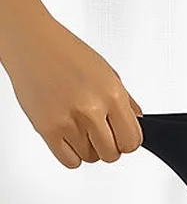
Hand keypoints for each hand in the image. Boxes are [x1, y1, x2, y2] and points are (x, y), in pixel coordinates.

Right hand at [4, 15, 142, 168]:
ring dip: (89, 148)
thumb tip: (138, 124)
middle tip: (101, 132)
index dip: (128, 141)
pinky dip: (73, 155)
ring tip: (81, 128)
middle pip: (112, 154)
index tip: (122, 136)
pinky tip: (70, 138)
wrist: (31, 42)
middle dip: (110, 146)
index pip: (132, 141)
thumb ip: (126, 103)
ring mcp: (68, 121)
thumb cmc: (68, 53)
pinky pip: (70, 161)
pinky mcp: (46, 129)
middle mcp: (91, 110)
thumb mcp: (109, 74)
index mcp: (112, 96)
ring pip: (91, 158)